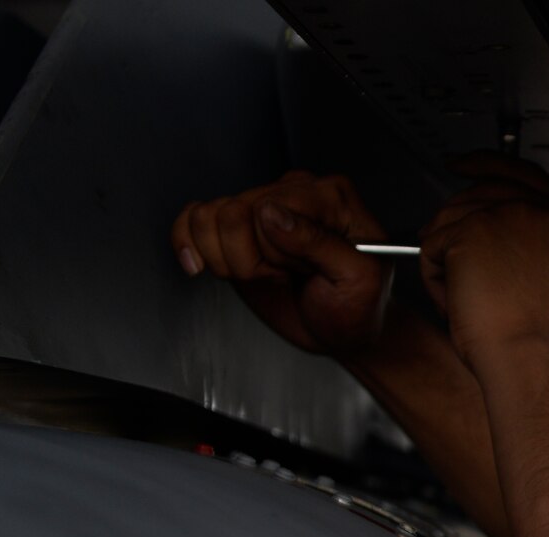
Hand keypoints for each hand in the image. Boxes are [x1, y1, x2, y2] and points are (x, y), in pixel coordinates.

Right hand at [170, 171, 392, 358]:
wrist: (346, 332)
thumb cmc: (360, 307)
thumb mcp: (357, 278)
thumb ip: (317, 243)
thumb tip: (270, 213)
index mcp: (330, 196)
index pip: (272, 206)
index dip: (278, 249)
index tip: (304, 272)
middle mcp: (293, 192)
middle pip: (235, 213)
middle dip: (255, 260)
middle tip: (289, 276)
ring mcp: (261, 208)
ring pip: (209, 217)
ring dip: (229, 259)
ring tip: (266, 275)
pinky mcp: (235, 230)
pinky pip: (192, 218)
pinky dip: (188, 243)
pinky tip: (200, 265)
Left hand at [417, 154, 548, 372]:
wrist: (530, 364)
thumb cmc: (538, 343)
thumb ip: (531, 241)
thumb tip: (484, 222)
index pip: (528, 176)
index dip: (490, 165)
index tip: (463, 165)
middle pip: (484, 187)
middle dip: (456, 221)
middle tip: (441, 249)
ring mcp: (515, 215)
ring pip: (454, 216)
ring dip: (448, 260)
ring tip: (472, 300)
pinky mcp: (476, 227)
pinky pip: (432, 243)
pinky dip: (434, 277)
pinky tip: (460, 302)